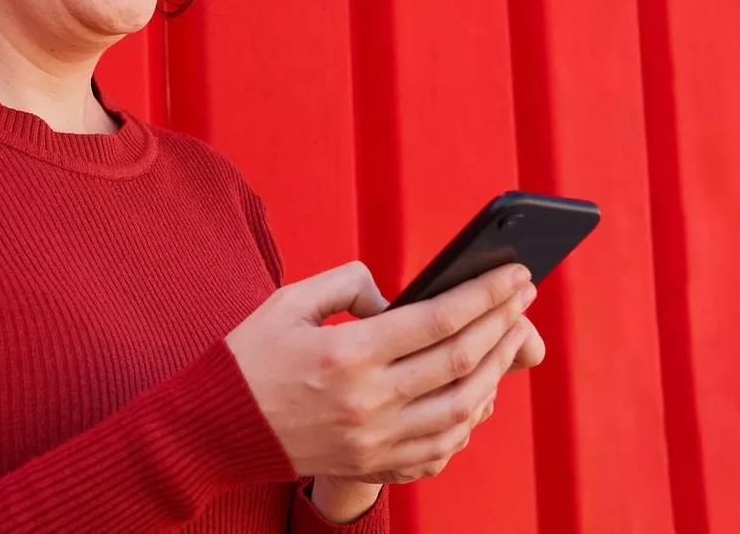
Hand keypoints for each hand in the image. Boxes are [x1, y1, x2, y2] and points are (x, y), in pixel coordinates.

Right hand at [224, 260, 535, 484]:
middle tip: (525, 296)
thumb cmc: (251, 357)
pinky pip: (442, 447)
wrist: (215, 430)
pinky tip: (479, 391)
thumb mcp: (290, 301)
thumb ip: (348, 284)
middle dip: (504, 322)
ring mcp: (375, 442)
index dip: (487, 294)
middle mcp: (368, 402)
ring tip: (511, 338)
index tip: (516, 274)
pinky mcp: (373, 465)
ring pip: (463, 409)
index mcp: (348, 354)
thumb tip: (399, 296)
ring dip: (499, 370)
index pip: (440, 319)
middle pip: (461, 361)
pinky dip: (471, 418)